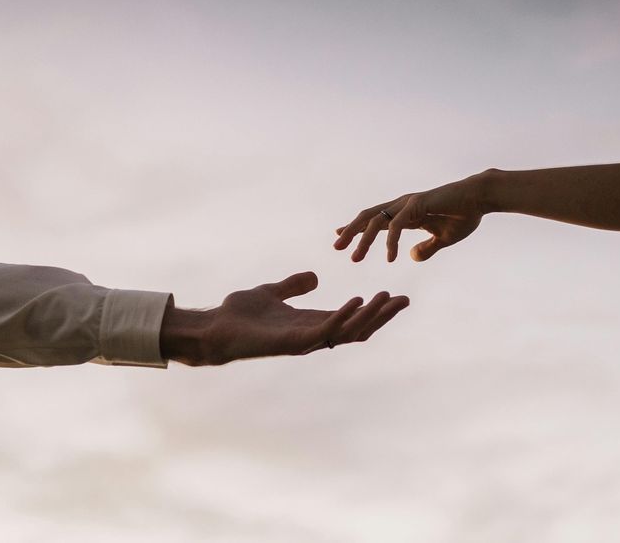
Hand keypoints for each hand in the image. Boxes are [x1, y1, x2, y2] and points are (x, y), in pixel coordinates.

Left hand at [159, 272, 408, 365]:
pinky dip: (344, 315)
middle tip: (404, 300)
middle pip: (357, 328)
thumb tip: (315, 278)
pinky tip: (357, 300)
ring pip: (347, 330)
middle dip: (382, 316)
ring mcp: (304, 340)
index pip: (351, 318)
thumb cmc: (238, 315)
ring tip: (387, 297)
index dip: (374, 309)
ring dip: (370, 315)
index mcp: (311, 323)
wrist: (214, 328)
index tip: (395, 296)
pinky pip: (325, 329)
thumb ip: (294, 286)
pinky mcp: (293, 341)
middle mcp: (312, 334)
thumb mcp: (272, 292)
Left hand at [334, 173, 485, 261]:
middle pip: (368, 218)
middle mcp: (402, 206)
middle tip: (336, 248)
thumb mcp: (443, 239)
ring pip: (376, 220)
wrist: (480, 199)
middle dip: (350, 232)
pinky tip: (389, 257)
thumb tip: (412, 257)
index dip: (356, 229)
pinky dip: (390, 241)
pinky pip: (397, 225)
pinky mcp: (417, 204)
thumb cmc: (464, 215)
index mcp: (405, 213)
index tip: (339, 238)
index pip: (375, 220)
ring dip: (362, 239)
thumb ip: (427, 248)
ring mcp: (408, 203)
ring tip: (354, 257)